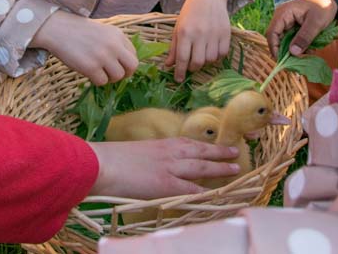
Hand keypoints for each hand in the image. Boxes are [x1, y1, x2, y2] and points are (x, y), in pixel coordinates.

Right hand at [33, 12, 138, 85]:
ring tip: (98, 72)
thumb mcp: (104, 32)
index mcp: (118, 35)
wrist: (58, 30)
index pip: (134, 55)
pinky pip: (102, 82)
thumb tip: (125, 65)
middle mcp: (114, 45)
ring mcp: (103, 56)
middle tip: (113, 74)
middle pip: (132, 67)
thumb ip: (116, 44)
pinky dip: (96, 80)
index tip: (117, 66)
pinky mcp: (91, 67)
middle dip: (125, 74)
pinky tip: (88, 72)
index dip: (126, 64)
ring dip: (108, 78)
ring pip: (117, 77)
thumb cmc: (80, 32)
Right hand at [88, 138, 240, 198]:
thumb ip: (149, 159)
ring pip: (201, 166)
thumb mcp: (136, 153)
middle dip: (219, 152)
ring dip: (219, 167)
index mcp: (161, 144)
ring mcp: (170, 168)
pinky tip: (216, 194)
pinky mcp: (166, 185)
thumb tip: (154, 167)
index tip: (215, 145)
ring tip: (235, 168)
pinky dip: (205, 192)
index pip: (188, 143)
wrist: (102, 164)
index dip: (204, 145)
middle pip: (200, 151)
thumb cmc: (111, 159)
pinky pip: (191, 189)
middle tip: (235, 151)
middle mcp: (169, 153)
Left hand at [166, 0, 230, 81]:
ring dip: (205, 62)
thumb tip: (168, 66)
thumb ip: (174, 48)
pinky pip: (223, 54)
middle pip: (198, 62)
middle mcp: (200, 34)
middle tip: (191, 65)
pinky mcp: (226, 33)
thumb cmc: (190, 13)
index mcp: (185, 32)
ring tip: (202, 55)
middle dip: (193, 68)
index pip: (182, 58)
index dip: (180, 72)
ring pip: (211, 60)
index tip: (178, 79)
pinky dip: (217, 57)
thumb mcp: (178, 28)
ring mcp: (214, 34)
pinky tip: (212, 51)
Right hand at [266, 0, 337, 57]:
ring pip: (285, 40)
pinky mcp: (293, 25)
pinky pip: (292, 38)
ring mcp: (287, 21)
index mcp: (283, 13)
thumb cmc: (323, 6)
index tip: (283, 61)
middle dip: (286, 51)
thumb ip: (305, 37)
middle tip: (297, 61)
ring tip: (307, 54)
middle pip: (277, 38)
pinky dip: (299, 45)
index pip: (272, 33)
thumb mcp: (316, 23)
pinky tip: (309, 49)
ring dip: (294, 49)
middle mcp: (281, 17)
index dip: (274, 48)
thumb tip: (293, 53)